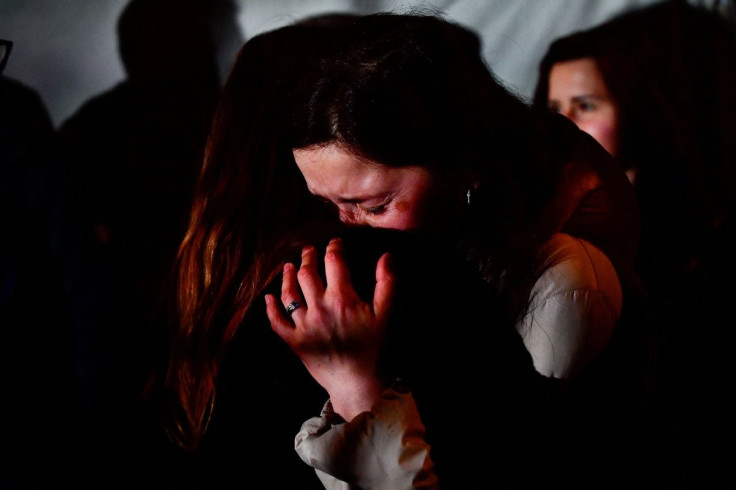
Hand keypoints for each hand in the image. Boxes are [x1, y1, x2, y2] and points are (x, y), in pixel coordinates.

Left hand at [266, 237, 394, 420]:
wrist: (357, 382)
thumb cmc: (374, 348)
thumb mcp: (385, 314)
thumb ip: (386, 283)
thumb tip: (386, 256)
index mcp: (342, 298)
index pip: (334, 262)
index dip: (333, 248)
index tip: (335, 242)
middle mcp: (319, 308)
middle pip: (307, 273)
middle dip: (308, 257)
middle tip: (309, 249)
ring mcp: (303, 325)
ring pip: (289, 293)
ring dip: (288, 276)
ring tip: (289, 266)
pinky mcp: (293, 341)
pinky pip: (276, 322)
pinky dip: (271, 308)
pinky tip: (269, 297)